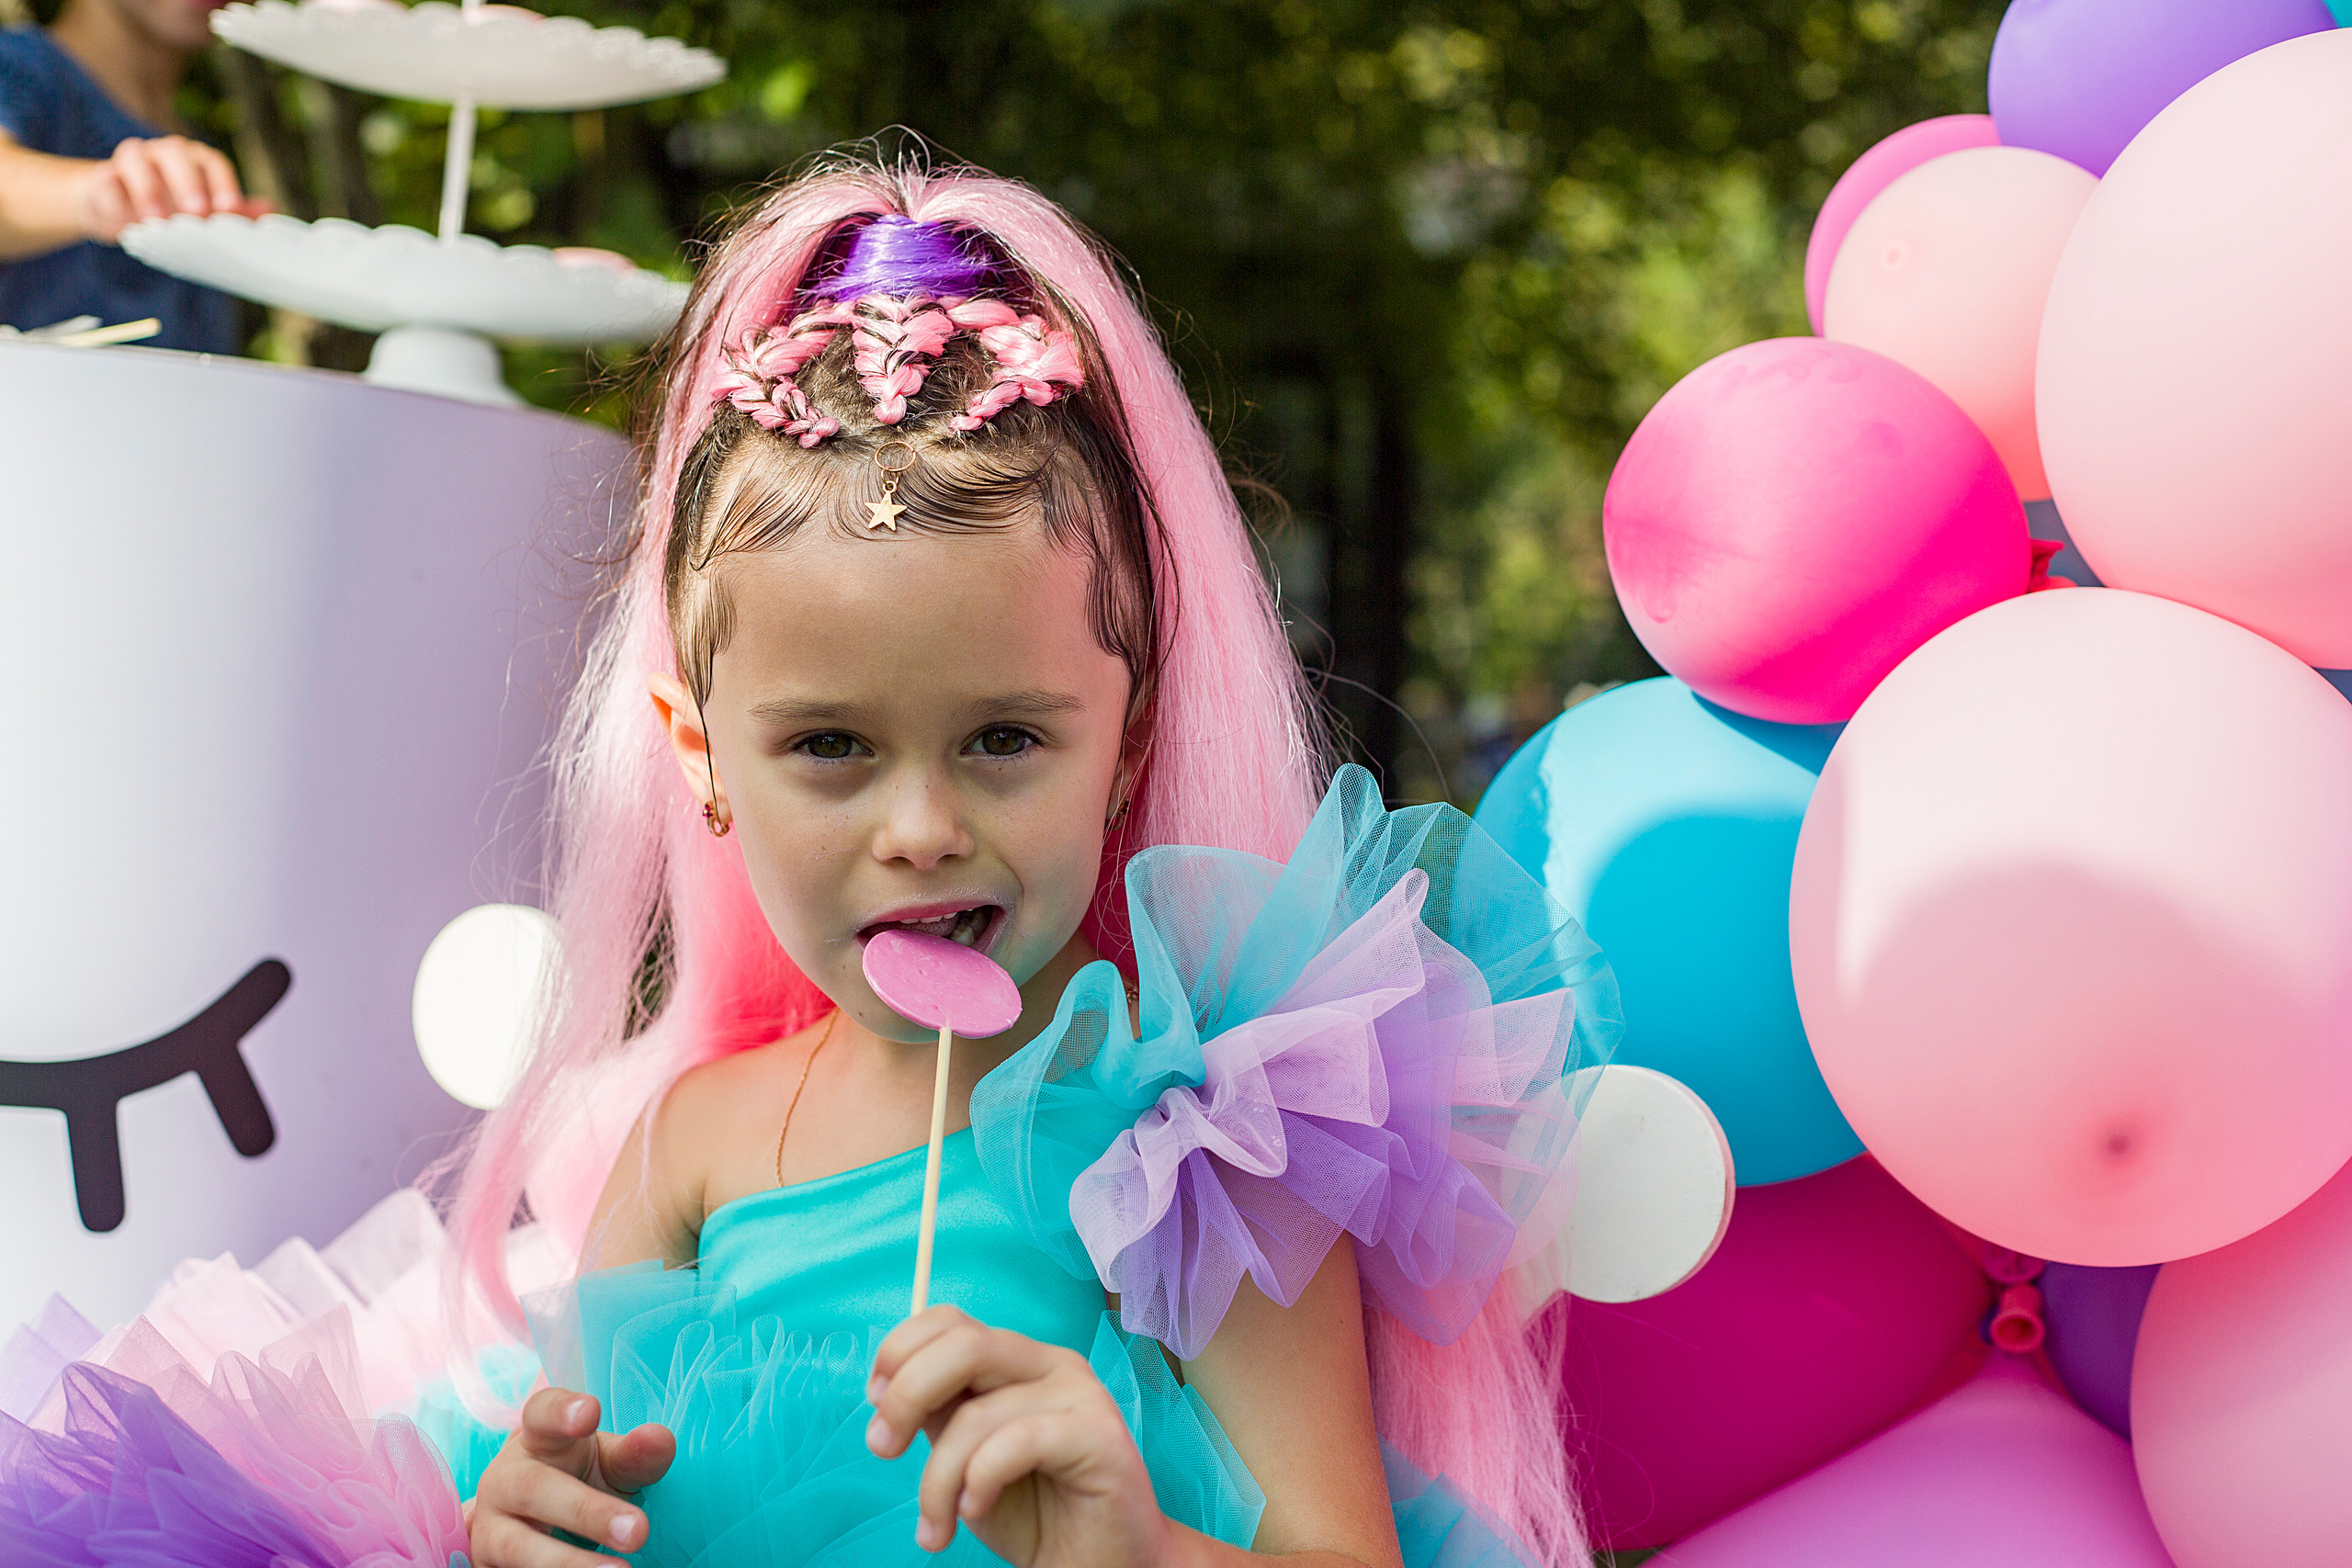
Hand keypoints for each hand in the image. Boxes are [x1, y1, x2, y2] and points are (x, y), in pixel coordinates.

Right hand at [75, 135, 270, 242]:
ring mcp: (130, 160)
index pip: (214, 163)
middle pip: (177, 155)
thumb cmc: (171, 212)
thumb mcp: (204, 216)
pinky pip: (105, 180)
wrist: (117, 208)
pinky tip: (123, 219)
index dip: (223, 185)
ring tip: (158, 221)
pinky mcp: (100, 176)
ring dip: (148, 189)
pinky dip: (114, 197)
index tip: (228, 212)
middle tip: (197, 213)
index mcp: (195, 161)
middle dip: (188, 183)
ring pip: (136, 160)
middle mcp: (164, 154)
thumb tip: (270, 210)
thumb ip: (234, 213)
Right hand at [467, 1385, 675, 1567]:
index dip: (561, 1411)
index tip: (591, 1411)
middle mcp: (506, 1481)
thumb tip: (661, 1440)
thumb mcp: (606, 1463)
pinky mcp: (488, 1565)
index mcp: (537, 1441)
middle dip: (586, 1510)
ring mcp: (490, 1528)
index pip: (541, 1415)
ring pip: (518, 1545)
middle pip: (534, 1488)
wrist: (519, 1521)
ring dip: (566, 1562)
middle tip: (638, 1531)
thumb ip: (633, 1455)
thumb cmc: (575, 1477)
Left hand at [868, 1306, 1173, 1566]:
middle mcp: (1050, 1363)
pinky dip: (979, 1479)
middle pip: (963, 1345)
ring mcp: (1080, 1395)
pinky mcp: (1099, 1436)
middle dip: (906, 1395)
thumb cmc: (1033, 1512)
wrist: (1097, 1564)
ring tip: (935, 1526)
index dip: (900, 1351)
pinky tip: (975, 1508)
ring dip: (937, 1477)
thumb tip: (886, 1393)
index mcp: (1016, 1359)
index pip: (950, 1321)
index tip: (874, 1402)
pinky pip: (1016, 1442)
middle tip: (883, 1448)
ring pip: (979, 1412)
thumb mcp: (965, 1456)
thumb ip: (939, 1415)